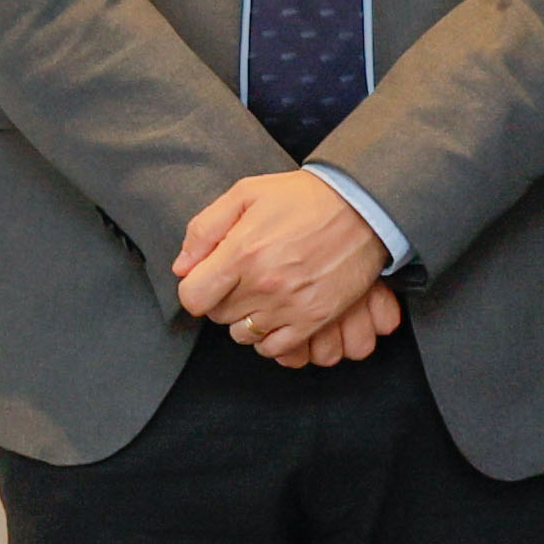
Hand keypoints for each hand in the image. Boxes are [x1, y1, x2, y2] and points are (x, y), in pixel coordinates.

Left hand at [175, 169, 392, 363]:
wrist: (362, 207)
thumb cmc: (302, 198)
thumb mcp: (245, 194)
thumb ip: (205, 229)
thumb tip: (182, 267)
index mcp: (242, 253)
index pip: (192, 298)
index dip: (196, 288)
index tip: (209, 279)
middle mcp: (263, 284)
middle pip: (218, 316)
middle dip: (223, 299)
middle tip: (242, 278)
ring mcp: (290, 306)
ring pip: (244, 335)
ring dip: (246, 319)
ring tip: (262, 295)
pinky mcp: (314, 319)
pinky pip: (276, 349)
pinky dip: (270, 338)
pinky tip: (277, 314)